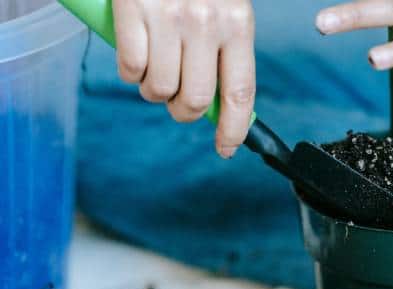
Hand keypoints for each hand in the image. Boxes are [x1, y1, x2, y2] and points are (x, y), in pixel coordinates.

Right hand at [113, 0, 255, 157]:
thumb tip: (221, 103)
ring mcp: (169, 17)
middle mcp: (206, 23)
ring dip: (153, 92)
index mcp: (238, 24)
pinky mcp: (133, 10)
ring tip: (154, 71)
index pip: (241, 92)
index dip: (235, 128)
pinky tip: (134, 55)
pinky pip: (129, 68)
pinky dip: (129, 73)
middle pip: (196, 99)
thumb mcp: (226, 7)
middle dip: (184, 111)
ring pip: (159, 89)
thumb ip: (225, 49)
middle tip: (177, 102)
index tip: (226, 149)